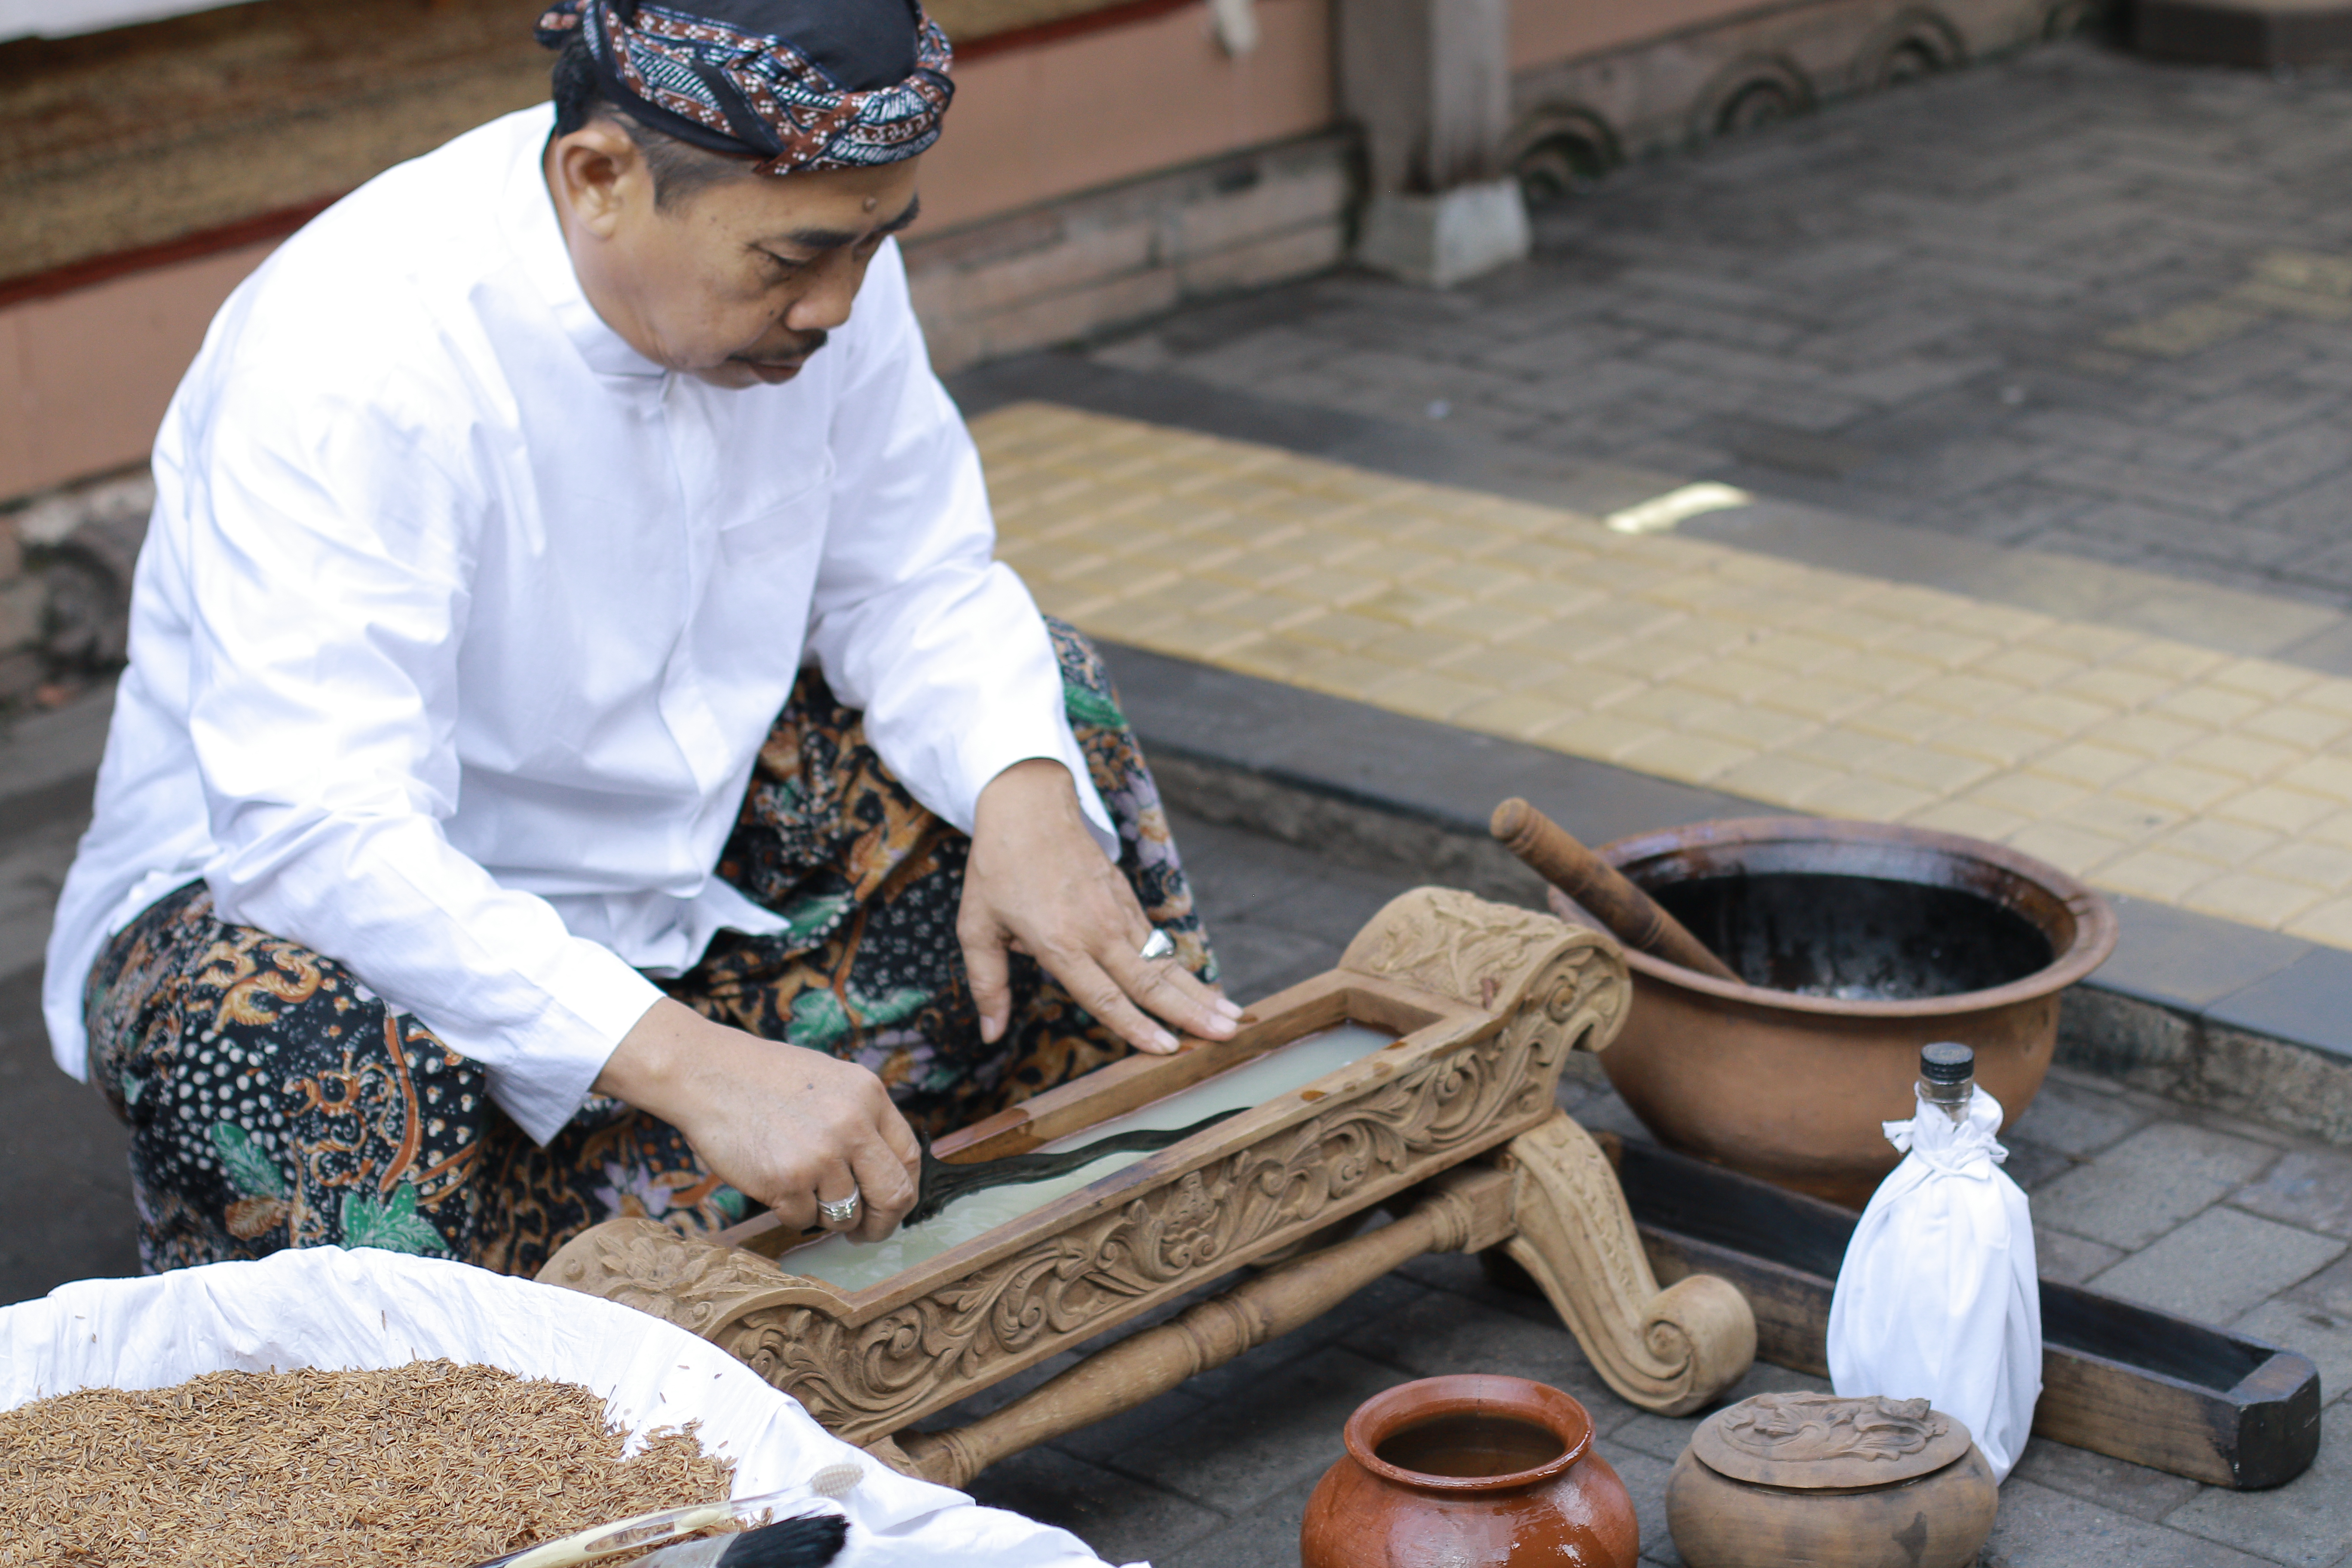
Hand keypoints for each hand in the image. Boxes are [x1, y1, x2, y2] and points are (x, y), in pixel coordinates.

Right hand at [596, 998, 918, 1242]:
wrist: (707, 1072)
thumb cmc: (767, 1079)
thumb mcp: (833, 1082)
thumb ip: (863, 1119)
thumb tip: (886, 1174)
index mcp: (870, 1095)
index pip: (909, 1157)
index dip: (903, 1190)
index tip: (890, 1206)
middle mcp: (852, 1124)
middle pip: (893, 1196)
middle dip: (882, 1224)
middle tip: (865, 1233)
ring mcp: (820, 1154)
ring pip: (845, 1214)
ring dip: (826, 1215)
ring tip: (801, 1189)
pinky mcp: (786, 1180)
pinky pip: (803, 1220)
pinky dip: (790, 1212)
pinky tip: (773, 1183)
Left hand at [959, 758, 1241, 1055]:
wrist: (1027, 805)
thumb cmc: (996, 868)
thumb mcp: (975, 926)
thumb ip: (987, 983)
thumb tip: (988, 1033)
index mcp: (1059, 942)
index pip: (1104, 995)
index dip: (1136, 1026)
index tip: (1167, 1049)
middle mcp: (1096, 929)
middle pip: (1150, 981)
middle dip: (1191, 1013)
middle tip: (1227, 1037)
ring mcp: (1116, 912)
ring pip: (1164, 962)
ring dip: (1199, 992)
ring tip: (1232, 1018)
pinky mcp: (1125, 897)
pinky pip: (1156, 941)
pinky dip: (1181, 968)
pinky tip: (1202, 989)